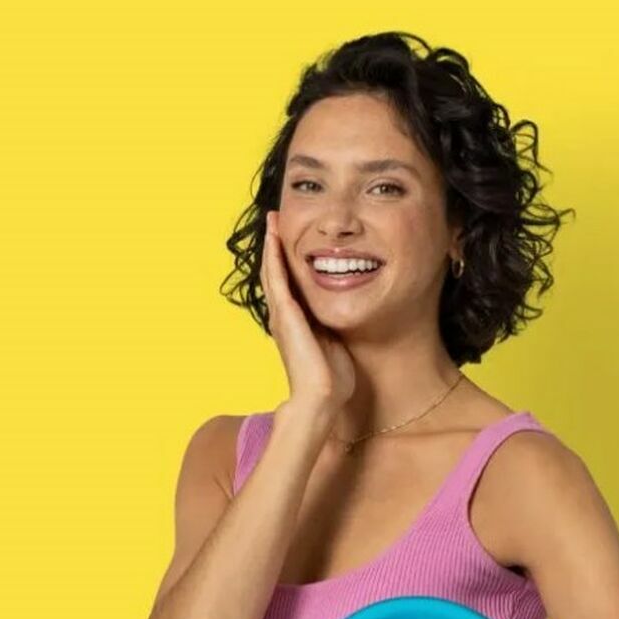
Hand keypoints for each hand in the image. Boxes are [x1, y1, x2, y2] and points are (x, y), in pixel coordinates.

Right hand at [259, 209, 355, 416]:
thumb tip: (346, 315)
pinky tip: (275, 237)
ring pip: (272, 272)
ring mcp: (282, 316)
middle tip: (276, 220)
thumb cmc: (331, 379)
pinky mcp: (285, 316)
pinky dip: (274, 257)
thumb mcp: (335, 344)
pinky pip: (277, 279)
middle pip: (276, 274)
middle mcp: (284, 317)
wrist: (321, 398)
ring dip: (272, 245)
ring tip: (272, 220)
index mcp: (296, 323)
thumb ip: (334, 327)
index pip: (290, 284)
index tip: (292, 239)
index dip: (288, 261)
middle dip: (277, 247)